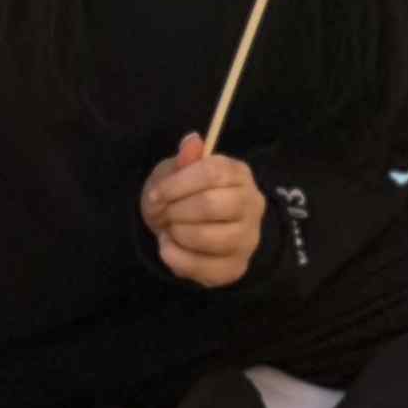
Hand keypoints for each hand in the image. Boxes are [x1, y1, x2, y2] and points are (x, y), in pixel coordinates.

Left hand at [141, 136, 263, 286]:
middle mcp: (251, 204)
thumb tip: (192, 140)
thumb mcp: (178, 173)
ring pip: (208, 238)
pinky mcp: (236, 267)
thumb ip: (184, 160)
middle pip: (210, 205)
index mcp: (238, 174)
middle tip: (163, 214)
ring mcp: (248, 238)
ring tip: (169, 230)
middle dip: (176, 211)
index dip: (177, 184)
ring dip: (177, 234)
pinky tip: (170, 248)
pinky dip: (176, 257)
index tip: (155, 195)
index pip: (212, 172)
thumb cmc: (184, 196)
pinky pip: (203, 267)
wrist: (191, 232)